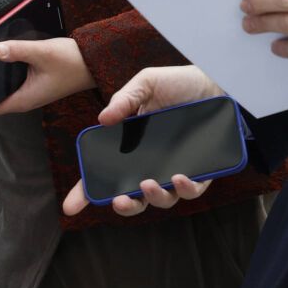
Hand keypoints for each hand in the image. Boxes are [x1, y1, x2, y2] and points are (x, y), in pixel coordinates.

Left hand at [0, 34, 94, 116]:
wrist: (94, 63)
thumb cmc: (74, 63)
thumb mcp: (42, 53)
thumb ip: (17, 51)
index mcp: (24, 99)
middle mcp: (25, 99)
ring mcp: (30, 92)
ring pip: (4, 88)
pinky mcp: (35, 83)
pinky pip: (14, 80)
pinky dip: (6, 72)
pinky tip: (3, 57)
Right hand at [60, 64, 222, 216]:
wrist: (216, 80)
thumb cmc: (178, 83)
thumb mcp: (146, 84)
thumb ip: (125, 99)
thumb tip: (102, 119)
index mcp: (132, 146)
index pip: (106, 174)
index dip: (86, 192)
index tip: (71, 207)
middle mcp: (152, 163)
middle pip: (134, 197)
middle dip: (125, 206)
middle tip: (119, 200)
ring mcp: (176, 170)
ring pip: (162, 199)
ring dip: (153, 196)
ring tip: (149, 183)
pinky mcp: (201, 172)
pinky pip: (192, 190)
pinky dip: (184, 189)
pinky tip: (179, 178)